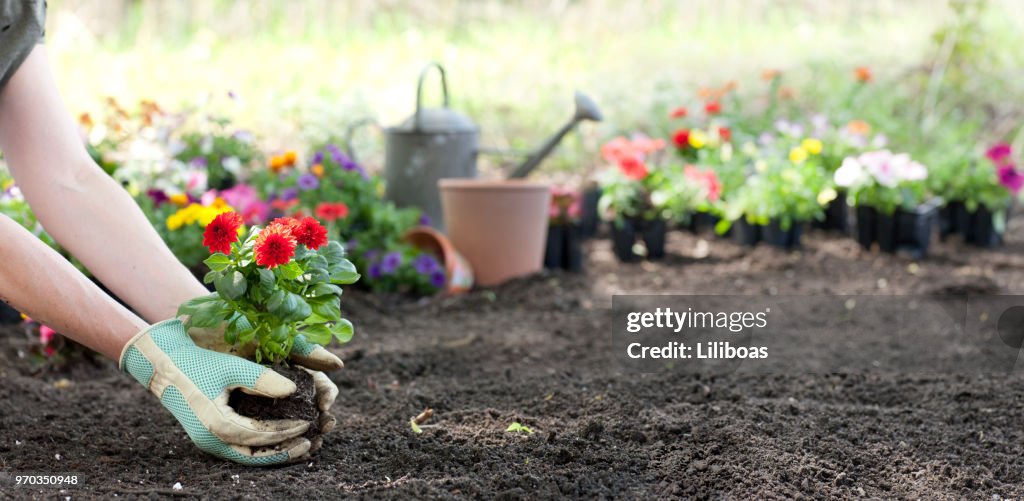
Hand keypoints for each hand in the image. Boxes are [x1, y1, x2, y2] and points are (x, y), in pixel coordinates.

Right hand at [120, 319, 311, 464]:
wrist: (163, 364)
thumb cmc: (198, 362)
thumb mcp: (232, 367)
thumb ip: (262, 379)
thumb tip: (293, 390)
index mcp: (217, 425)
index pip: (261, 436)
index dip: (287, 432)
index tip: (308, 423)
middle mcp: (212, 440)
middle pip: (255, 456)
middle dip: (284, 452)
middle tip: (309, 443)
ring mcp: (208, 441)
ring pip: (246, 457)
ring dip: (273, 454)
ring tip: (298, 447)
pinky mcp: (208, 436)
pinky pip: (238, 449)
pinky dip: (259, 448)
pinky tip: (276, 441)